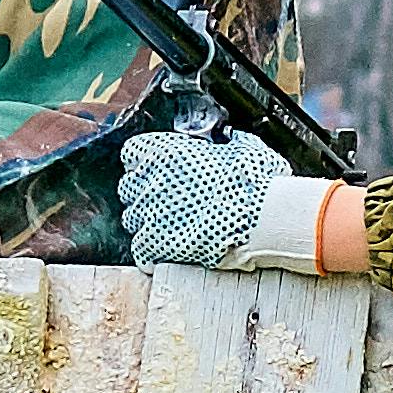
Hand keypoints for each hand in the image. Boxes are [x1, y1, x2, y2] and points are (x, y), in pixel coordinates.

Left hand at [121, 128, 349, 271]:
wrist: (263, 218)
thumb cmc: (257, 183)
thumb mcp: (245, 149)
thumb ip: (229, 143)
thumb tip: (232, 139)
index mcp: (167, 152)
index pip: (132, 154)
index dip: (146, 164)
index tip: (159, 172)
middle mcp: (151, 180)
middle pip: (129, 188)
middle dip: (146, 195)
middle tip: (169, 203)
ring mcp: (151, 213)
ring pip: (133, 219)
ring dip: (149, 223)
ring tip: (172, 229)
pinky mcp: (155, 244)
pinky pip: (140, 250)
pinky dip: (151, 253)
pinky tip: (167, 252)